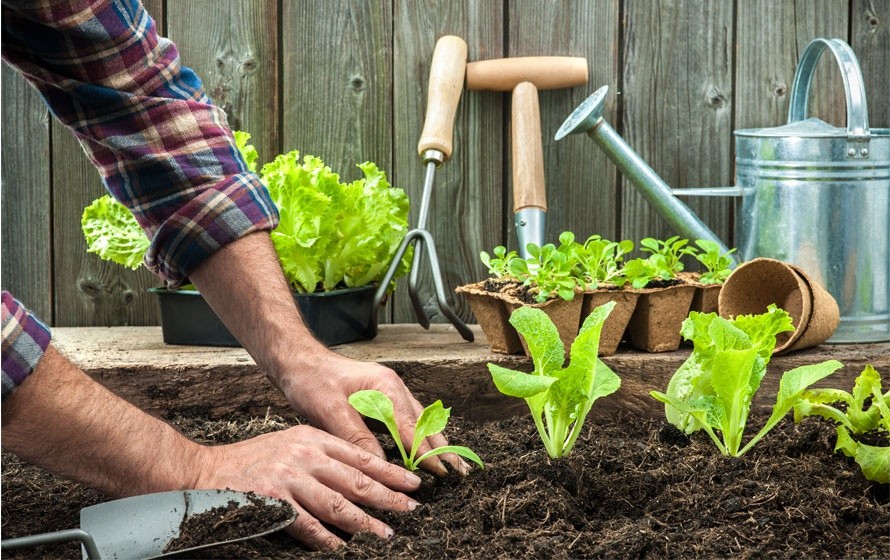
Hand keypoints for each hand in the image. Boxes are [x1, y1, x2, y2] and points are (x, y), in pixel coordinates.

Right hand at [194, 424, 420, 549]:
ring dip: (365, 522)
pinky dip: (328, 539)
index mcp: (312, 438)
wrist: (206, 471)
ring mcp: (289, 479)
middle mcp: (304, 455)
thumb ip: (322, 456)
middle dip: (388, 496)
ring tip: (386, 534)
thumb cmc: (252, 460)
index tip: (412, 483)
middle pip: (356, 480)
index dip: (389, 471)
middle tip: (411, 509)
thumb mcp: (291, 444)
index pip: (360, 456)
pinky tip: (343, 548)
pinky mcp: (273, 502)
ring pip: (338, 505)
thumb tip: (360, 477)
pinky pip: (309, 526)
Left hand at [279, 353, 470, 476]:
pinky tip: (425, 449)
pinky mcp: (382, 397)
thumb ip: (358, 437)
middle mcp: (393, 387)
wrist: (298, 361)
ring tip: (451, 464)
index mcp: (385, 387)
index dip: (427, 453)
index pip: (412, 427)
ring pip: (420, 421)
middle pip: (425, 422)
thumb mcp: (331, 411)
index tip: (442, 473)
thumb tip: (380, 466)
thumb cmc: (312, 381)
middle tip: (460, 472)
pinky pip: (407, 419)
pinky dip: (419, 436)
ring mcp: (389, 391)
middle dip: (442, 448)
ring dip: (434, 443)